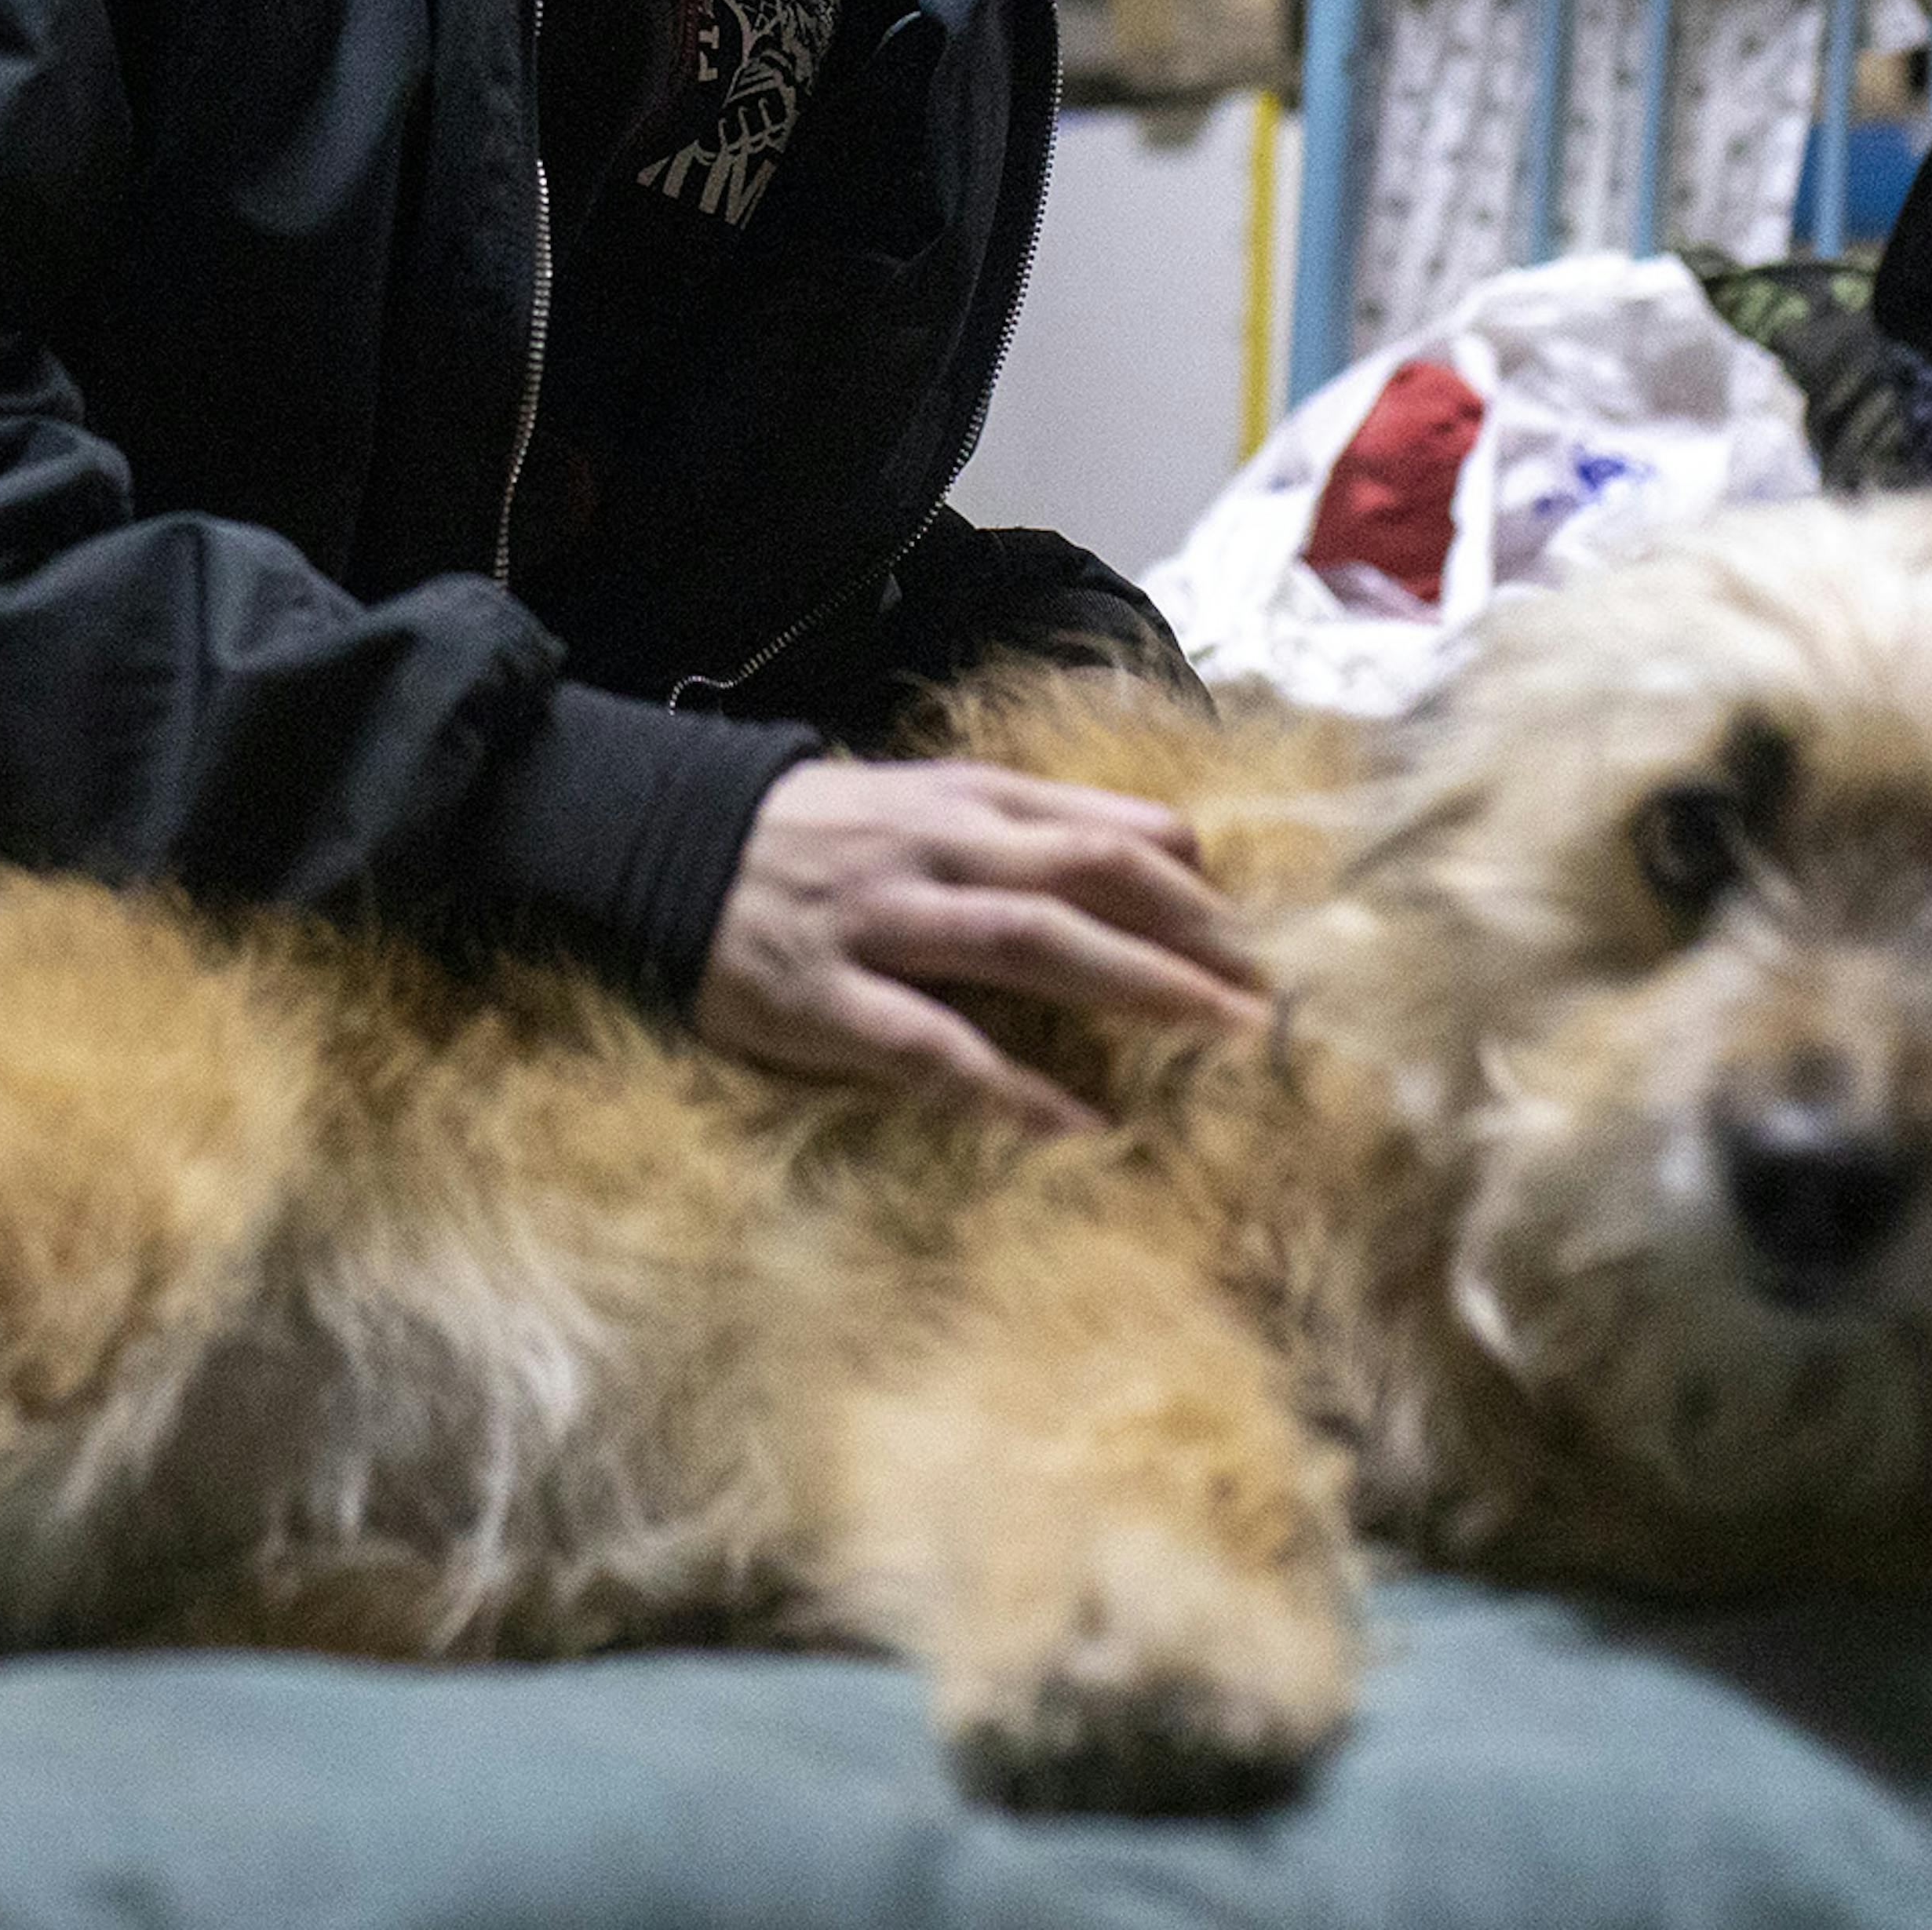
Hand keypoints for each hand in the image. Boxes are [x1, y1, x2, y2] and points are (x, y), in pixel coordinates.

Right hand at [696, 759, 1272, 1132]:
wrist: (652, 841)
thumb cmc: (809, 835)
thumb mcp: (917, 802)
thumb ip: (1020, 826)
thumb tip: (1155, 851)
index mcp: (961, 802)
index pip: (1103, 828)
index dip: (1195, 879)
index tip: (1265, 933)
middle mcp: (931, 849)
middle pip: (1089, 876)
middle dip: (1195, 934)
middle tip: (1279, 996)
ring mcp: (876, 919)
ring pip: (1027, 940)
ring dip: (1136, 984)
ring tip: (1220, 1038)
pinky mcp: (820, 995)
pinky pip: (929, 1044)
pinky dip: (1010, 1088)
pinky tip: (1080, 1128)